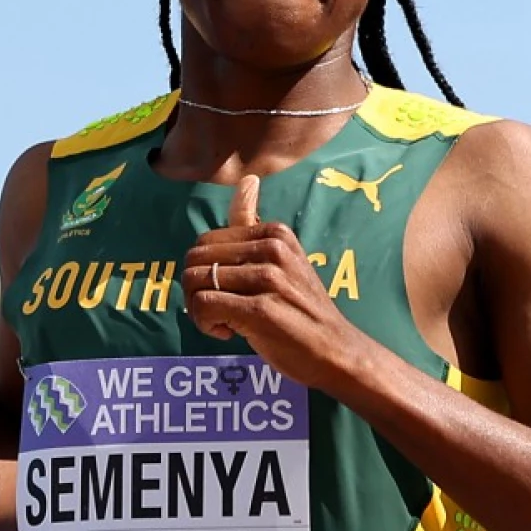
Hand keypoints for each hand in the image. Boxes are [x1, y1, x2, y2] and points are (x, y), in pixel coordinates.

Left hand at [183, 174, 367, 389]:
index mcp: (274, 233)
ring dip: (199, 310)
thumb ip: (254, 223)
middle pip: (194, 260)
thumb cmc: (302, 308)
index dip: (205, 271)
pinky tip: (228, 332)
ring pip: (195, 282)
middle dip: (195, 290)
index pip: (206, 242)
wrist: (336, 350)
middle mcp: (272, 249)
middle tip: (219, 311)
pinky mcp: (260, 309)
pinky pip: (203, 305)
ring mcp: (267, 278)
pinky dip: (206, 324)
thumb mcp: (284, 258)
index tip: (229, 292)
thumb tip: (247, 180)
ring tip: (225, 322)